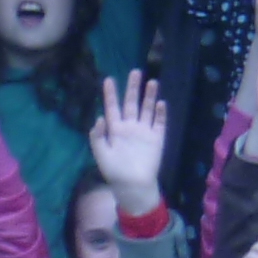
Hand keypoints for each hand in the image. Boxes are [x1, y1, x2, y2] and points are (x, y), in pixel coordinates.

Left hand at [88, 71, 169, 215]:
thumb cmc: (114, 171)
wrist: (133, 185)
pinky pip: (159, 123)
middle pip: (132, 103)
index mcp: (115, 129)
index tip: (108, 80)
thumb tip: (99, 118)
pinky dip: (159, 113)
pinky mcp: (157, 138)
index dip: (111, 94)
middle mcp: (130, 127)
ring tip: (152, 82)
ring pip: (147, 109)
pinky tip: (160, 103)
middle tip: (135, 72)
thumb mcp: (101, 154)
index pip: (112, 108)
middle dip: (133, 88)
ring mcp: (144, 131)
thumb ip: (98, 136)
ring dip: (149, 96)